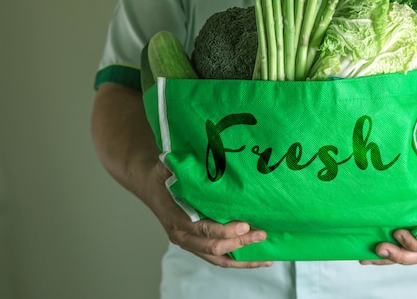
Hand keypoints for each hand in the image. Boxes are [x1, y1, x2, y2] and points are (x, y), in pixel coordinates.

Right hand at [147, 161, 272, 268]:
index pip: (202, 229)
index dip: (224, 230)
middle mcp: (182, 236)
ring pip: (218, 258)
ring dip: (242, 259)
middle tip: (261, 234)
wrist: (150, 189)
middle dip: (239, 242)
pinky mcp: (198, 247)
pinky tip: (258, 260)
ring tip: (266, 258)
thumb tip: (188, 154)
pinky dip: (238, 261)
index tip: (244, 225)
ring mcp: (190, 244)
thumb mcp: (165, 169)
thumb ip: (175, 165)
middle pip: (213, 247)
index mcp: (176, 219)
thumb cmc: (162, 178)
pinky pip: (219, 259)